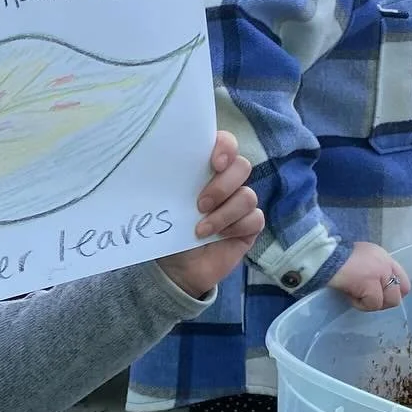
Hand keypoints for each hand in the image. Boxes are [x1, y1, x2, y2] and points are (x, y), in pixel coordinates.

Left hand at [157, 132, 262, 296]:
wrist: (177, 268)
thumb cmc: (169, 229)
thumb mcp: (164, 203)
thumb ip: (168, 181)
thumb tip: (156, 163)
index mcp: (206, 168)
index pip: (225, 143)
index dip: (225, 147)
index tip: (214, 162)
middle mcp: (228, 181)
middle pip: (242, 166)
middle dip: (222, 186)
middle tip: (200, 204)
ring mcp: (240, 203)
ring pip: (248, 195)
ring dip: (223, 213)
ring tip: (201, 229)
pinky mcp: (250, 226)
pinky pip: (255, 219)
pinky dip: (235, 227)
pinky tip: (218, 237)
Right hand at [329, 240, 410, 312]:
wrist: (323, 257)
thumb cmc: (334, 259)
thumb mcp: (358, 259)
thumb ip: (371, 270)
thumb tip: (373, 287)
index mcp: (383, 256)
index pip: (402, 280)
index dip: (392, 293)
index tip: (378, 296)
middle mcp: (385, 263)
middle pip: (399, 293)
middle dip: (383, 301)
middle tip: (366, 299)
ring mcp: (380, 273)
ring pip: (390, 301)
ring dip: (372, 303)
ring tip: (355, 296)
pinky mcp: (371, 284)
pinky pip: (373, 304)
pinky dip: (360, 305)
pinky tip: (349, 296)